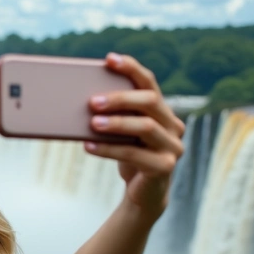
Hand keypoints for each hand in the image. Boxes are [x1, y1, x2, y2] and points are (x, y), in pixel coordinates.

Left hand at [85, 52, 184, 215]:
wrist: (144, 193)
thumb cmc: (130, 156)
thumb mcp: (122, 134)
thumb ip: (114, 115)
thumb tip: (80, 100)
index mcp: (162, 111)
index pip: (149, 82)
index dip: (131, 68)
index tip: (109, 59)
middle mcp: (173, 125)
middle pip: (150, 102)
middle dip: (121, 98)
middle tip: (92, 101)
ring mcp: (173, 146)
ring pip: (146, 127)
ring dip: (116, 123)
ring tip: (91, 122)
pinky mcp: (165, 167)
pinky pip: (135, 154)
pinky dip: (109, 149)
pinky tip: (88, 146)